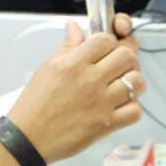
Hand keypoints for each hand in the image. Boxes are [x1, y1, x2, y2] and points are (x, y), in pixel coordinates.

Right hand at [4, 21, 144, 163]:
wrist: (28, 138)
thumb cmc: (35, 105)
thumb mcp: (48, 68)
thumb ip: (68, 46)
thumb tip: (75, 28)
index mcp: (74, 64)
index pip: (106, 39)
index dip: (110, 41)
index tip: (108, 47)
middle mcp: (90, 81)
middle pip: (128, 56)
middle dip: (126, 57)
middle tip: (119, 64)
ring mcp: (101, 103)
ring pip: (137, 81)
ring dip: (133, 81)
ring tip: (122, 85)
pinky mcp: (107, 124)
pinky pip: (135, 111)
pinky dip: (132, 107)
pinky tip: (120, 105)